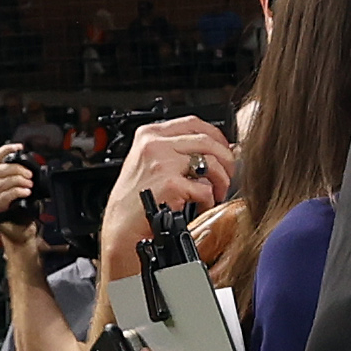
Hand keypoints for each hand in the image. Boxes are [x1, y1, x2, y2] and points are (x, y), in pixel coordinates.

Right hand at [0, 147, 37, 246]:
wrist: (20, 233)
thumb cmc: (20, 212)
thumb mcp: (18, 190)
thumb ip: (18, 178)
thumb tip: (29, 167)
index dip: (5, 150)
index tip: (18, 147)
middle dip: (16, 169)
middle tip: (29, 175)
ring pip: (0, 182)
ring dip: (18, 181)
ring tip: (29, 185)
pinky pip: (4, 196)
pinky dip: (17, 192)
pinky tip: (26, 192)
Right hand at [97, 115, 234, 275]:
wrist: (121, 226)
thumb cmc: (136, 198)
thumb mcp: (148, 161)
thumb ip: (175, 150)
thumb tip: (215, 149)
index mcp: (149, 134)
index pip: (193, 123)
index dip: (216, 135)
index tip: (225, 148)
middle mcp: (155, 144)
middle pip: (207, 141)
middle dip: (227, 159)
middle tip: (228, 175)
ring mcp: (162, 163)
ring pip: (211, 163)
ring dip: (222, 181)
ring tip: (217, 193)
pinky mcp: (171, 184)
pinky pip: (205, 190)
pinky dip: (208, 201)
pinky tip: (201, 207)